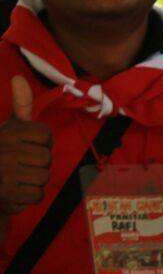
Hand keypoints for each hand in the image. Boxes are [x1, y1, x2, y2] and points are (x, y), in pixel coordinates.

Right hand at [0, 76, 51, 214]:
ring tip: (19, 176)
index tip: (29, 144)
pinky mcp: (8, 195)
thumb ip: (20, 105)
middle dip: (39, 163)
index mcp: (7, 133)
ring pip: (43, 177)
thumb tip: (19, 78)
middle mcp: (5, 151)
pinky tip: (17, 190)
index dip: (42, 142)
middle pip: (46, 158)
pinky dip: (30, 195)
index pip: (45, 136)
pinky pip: (37, 195)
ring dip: (35, 180)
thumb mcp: (10, 127)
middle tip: (22, 163)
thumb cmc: (3, 151)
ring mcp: (5, 174)